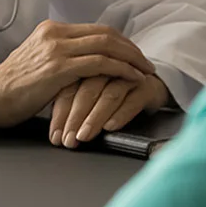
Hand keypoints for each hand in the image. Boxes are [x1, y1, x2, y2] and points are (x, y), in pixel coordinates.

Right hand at [0, 21, 155, 128]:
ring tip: (146, 72)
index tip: (134, 55)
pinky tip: (132, 79)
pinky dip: (122, 70)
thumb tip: (85, 61)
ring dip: (132, 59)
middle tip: (147, 63)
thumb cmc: (14, 87)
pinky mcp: (60, 67)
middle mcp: (55, 33)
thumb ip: (61, 55)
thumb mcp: (38, 60)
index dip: (121, 42)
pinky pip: (101, 63)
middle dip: (132, 48)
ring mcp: (57, 49)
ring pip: (108, 45)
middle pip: (107, 33)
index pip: (97, 29)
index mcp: (51, 29)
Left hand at [47, 72, 168, 147]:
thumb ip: (72, 106)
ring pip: (109, 96)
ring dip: (94, 118)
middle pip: (87, 92)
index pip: (69, 89)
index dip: (60, 114)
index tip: (55, 136)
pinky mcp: (148, 86)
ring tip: (84, 136)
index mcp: (87, 67)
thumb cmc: (113, 93)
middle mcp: (107, 70)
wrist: (150, 85)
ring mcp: (128, 77)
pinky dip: (121, 114)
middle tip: (68, 139)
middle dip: (75, 118)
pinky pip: (133, 100)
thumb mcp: (90, 96)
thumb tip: (55, 133)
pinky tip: (110, 127)